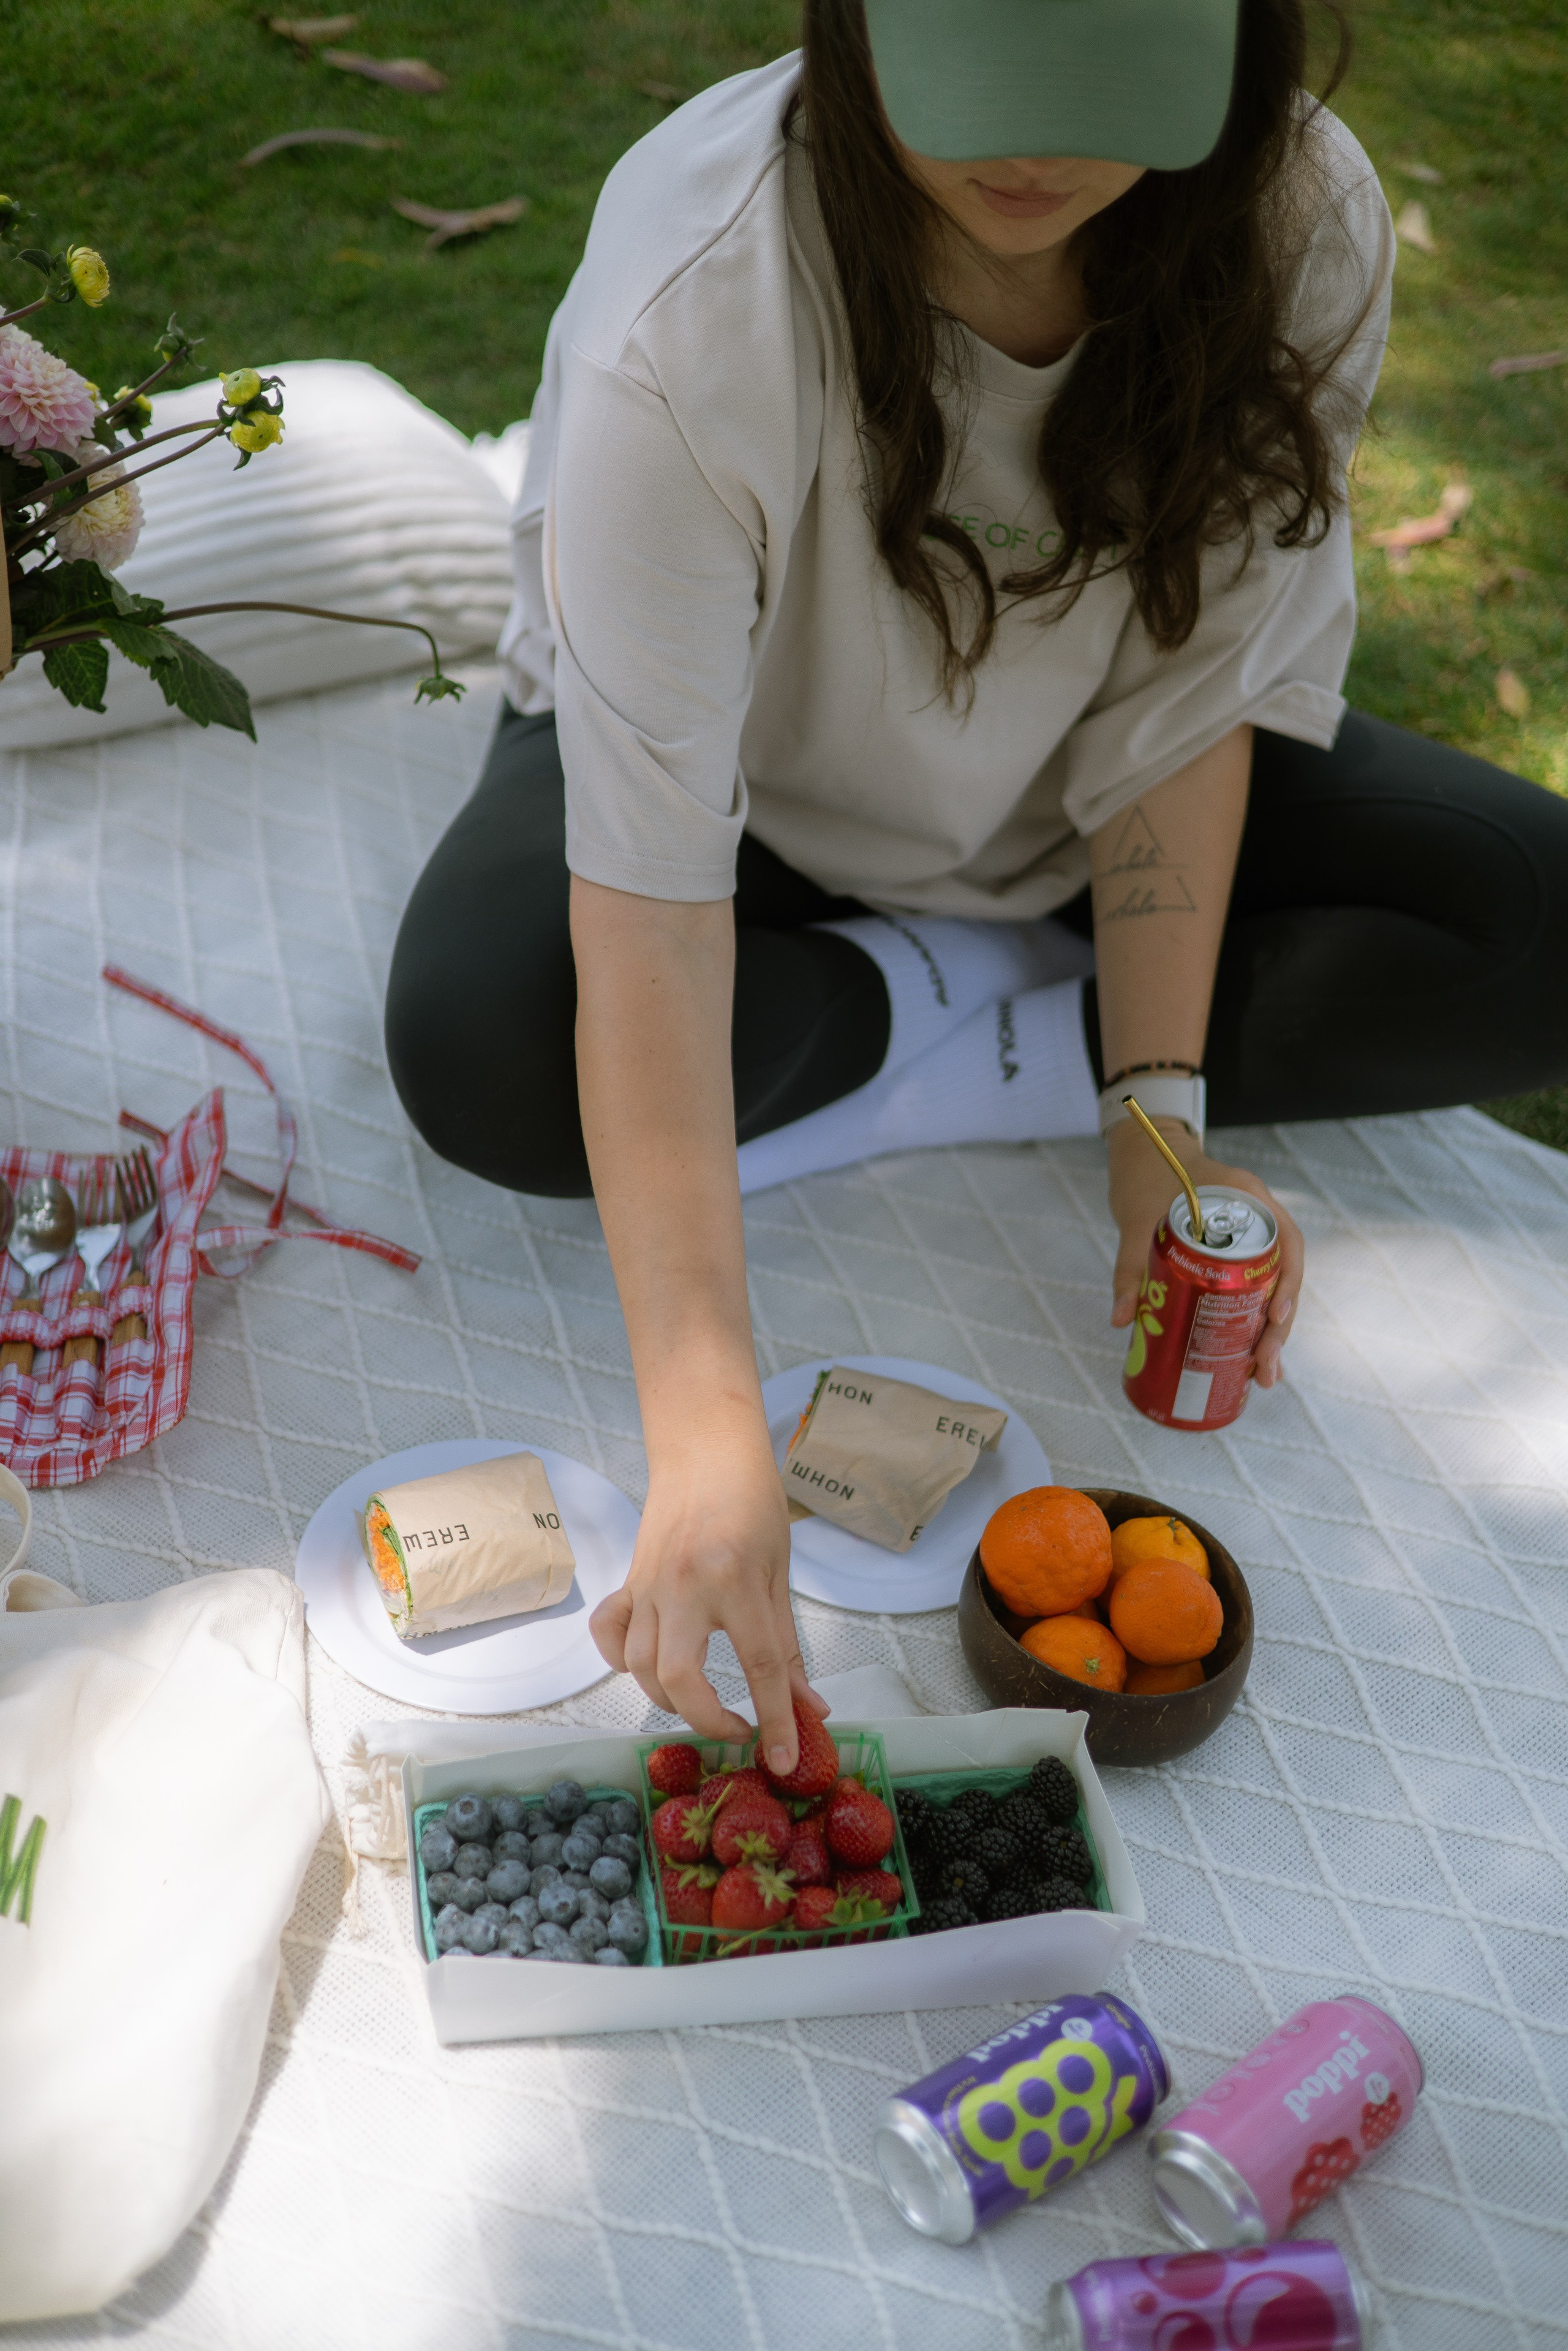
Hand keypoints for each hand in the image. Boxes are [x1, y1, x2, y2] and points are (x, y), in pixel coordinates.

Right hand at [589, 1429, 827, 1773]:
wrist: (705, 1448)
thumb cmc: (753, 1501)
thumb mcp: (782, 1572)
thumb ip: (789, 1645)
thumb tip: (811, 1707)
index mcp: (736, 1579)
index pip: (760, 1666)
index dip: (777, 1719)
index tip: (782, 1758)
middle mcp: (685, 1585)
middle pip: (680, 1678)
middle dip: (707, 1720)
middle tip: (739, 1729)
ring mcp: (648, 1584)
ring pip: (638, 1665)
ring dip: (668, 1700)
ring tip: (703, 1704)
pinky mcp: (629, 1581)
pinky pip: (610, 1634)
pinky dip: (623, 1661)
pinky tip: (648, 1669)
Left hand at [1106, 1117, 1302, 1388]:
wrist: (1141, 1148)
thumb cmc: (1143, 1174)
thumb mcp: (1136, 1222)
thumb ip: (1130, 1268)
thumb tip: (1121, 1320)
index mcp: (1248, 1198)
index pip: (1288, 1245)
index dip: (1288, 1285)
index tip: (1275, 1321)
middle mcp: (1258, 1215)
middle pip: (1284, 1276)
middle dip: (1278, 1327)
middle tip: (1265, 1368)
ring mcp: (1248, 1233)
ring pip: (1271, 1286)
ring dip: (1268, 1330)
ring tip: (1261, 1374)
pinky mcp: (1233, 1249)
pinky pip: (1251, 1283)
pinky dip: (1249, 1317)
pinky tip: (1243, 1352)